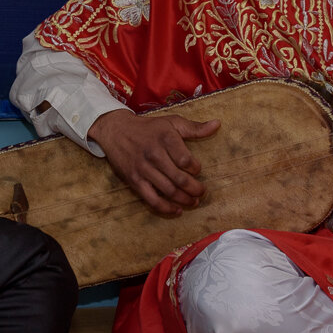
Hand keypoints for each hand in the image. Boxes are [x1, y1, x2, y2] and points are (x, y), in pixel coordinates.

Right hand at [88, 108, 219, 215]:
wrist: (116, 131)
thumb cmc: (149, 127)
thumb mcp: (171, 122)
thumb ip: (194, 127)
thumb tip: (217, 124)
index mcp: (165, 138)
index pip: (186, 160)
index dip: (196, 168)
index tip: (197, 170)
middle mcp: (154, 154)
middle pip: (179, 179)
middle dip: (195, 189)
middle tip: (202, 192)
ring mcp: (143, 169)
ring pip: (168, 191)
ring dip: (184, 200)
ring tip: (193, 201)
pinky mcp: (134, 181)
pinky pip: (152, 200)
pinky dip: (166, 209)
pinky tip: (177, 210)